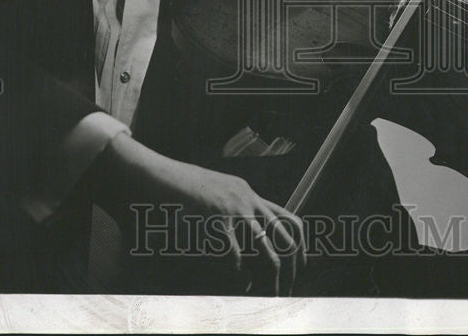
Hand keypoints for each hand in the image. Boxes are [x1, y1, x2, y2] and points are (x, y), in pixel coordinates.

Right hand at [96, 133, 305, 294]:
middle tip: (290, 284)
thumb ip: (239, 207)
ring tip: (272, 290)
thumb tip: (251, 231)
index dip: (301, 244)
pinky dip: (239, 272)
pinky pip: (235, 253)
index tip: (301, 264)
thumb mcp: (223, 191)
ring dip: (271, 274)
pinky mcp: (216, 221)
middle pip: (284, 236)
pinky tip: (239, 281)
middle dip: (291, 264)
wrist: (165, 176)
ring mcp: (234, 211)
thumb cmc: (190, 187)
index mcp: (252, 195)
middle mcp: (249, 202)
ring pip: (266, 247)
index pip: (290, 218)